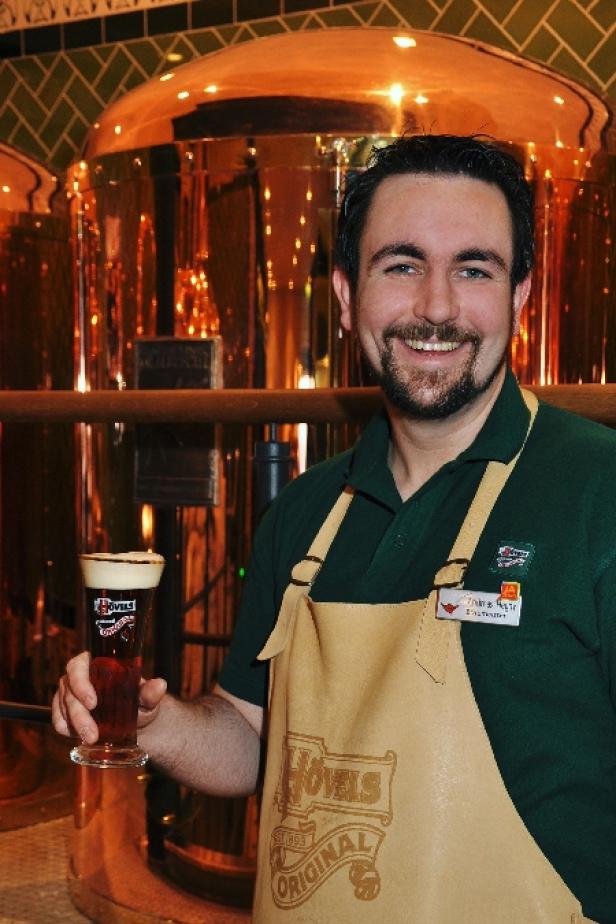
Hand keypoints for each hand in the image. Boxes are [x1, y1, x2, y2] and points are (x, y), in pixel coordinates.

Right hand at [51, 651, 167, 744]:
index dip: (81, 682)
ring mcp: (69, 693)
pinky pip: (58, 719)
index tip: (93, 702)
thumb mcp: (147, 698)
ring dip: (74, 724)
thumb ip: (151, 692)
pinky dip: (65, 728)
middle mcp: (79, 676)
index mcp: (96, 663)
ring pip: (62, 705)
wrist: (135, 721)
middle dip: (79, 714)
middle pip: (69, 689)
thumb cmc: (139, 702)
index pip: (78, 665)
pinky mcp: (65, 711)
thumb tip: (160, 685)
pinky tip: (76, 736)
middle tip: (93, 733)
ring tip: (92, 739)